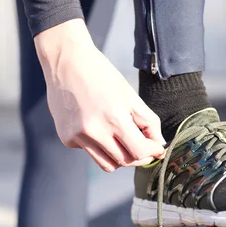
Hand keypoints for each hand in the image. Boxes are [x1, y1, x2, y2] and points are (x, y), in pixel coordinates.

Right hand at [35, 19, 165, 171]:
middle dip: (138, 157)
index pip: (139, 151)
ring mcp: (77, 137)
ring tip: (122, 139)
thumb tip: (159, 144)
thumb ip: (148, 121)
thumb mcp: (130, 95)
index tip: (157, 149)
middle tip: (144, 147)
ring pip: (107, 164)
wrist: (66, 61)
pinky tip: (96, 125)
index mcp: (113, 118)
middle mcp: (93, 132)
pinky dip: (99, 145)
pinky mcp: (67, 139)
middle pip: (124, 161)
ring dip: (120, 157)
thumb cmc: (102, 75)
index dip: (152, 152)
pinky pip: (91, 152)